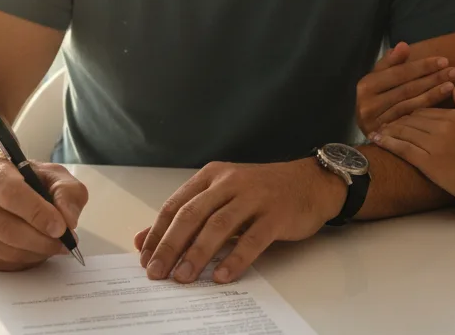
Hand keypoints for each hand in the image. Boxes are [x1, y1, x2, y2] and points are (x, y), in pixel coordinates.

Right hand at [0, 152, 88, 270]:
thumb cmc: (24, 179)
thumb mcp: (52, 175)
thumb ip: (67, 192)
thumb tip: (68, 220)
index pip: (10, 193)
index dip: (37, 213)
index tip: (60, 228)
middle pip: (5, 227)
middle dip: (41, 240)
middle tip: (64, 243)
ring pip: (2, 249)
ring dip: (34, 253)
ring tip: (52, 246)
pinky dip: (21, 262)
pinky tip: (33, 251)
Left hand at [133, 159, 344, 284]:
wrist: (310, 182)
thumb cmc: (262, 191)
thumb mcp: (221, 196)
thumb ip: (186, 216)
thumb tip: (144, 240)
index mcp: (211, 176)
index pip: (175, 205)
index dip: (157, 233)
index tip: (145, 259)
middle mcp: (230, 182)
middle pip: (192, 215)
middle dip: (171, 246)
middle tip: (157, 272)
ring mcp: (254, 196)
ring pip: (218, 225)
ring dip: (198, 254)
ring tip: (184, 278)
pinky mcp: (276, 214)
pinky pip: (252, 239)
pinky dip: (234, 258)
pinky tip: (221, 276)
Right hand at [355, 41, 454, 136]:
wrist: (365, 125)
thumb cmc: (375, 95)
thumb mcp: (379, 75)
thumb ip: (391, 61)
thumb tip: (403, 45)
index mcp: (366, 85)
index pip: (399, 73)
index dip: (422, 66)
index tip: (444, 60)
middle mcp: (369, 104)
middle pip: (407, 89)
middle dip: (432, 79)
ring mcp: (377, 122)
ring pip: (411, 105)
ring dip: (434, 94)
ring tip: (452, 85)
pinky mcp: (387, 135)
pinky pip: (412, 120)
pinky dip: (428, 110)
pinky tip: (443, 104)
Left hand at [372, 88, 454, 215]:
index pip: (424, 109)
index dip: (409, 113)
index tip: (397, 117)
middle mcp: (444, 127)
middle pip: (410, 118)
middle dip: (394, 120)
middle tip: (380, 124)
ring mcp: (436, 145)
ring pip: (404, 131)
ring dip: (387, 130)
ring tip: (375, 132)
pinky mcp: (431, 165)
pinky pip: (404, 149)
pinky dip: (388, 143)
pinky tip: (377, 140)